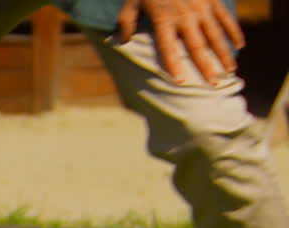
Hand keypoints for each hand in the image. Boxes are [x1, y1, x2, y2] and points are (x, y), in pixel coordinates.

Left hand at [118, 0, 244, 84]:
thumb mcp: (132, 3)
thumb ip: (125, 22)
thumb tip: (121, 42)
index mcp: (164, 19)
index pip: (168, 48)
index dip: (174, 65)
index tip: (181, 82)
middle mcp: (185, 16)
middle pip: (197, 45)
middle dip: (206, 66)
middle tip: (213, 84)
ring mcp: (202, 8)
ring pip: (215, 35)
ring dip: (224, 53)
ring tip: (230, 71)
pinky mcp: (213, 1)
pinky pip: (226, 19)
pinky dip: (234, 32)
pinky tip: (240, 46)